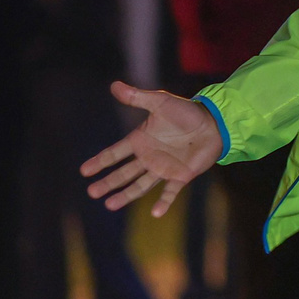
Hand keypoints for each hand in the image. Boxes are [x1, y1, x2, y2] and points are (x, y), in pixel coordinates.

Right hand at [81, 83, 224, 215]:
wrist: (213, 123)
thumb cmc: (186, 112)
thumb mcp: (160, 102)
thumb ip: (137, 97)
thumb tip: (113, 85)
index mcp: (140, 140)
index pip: (115, 153)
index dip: (100, 161)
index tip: (84, 171)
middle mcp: (148, 157)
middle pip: (123, 173)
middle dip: (108, 183)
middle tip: (92, 192)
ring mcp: (163, 168)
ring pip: (140, 185)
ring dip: (126, 195)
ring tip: (109, 205)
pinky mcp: (180, 176)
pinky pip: (170, 192)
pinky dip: (163, 203)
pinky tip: (155, 213)